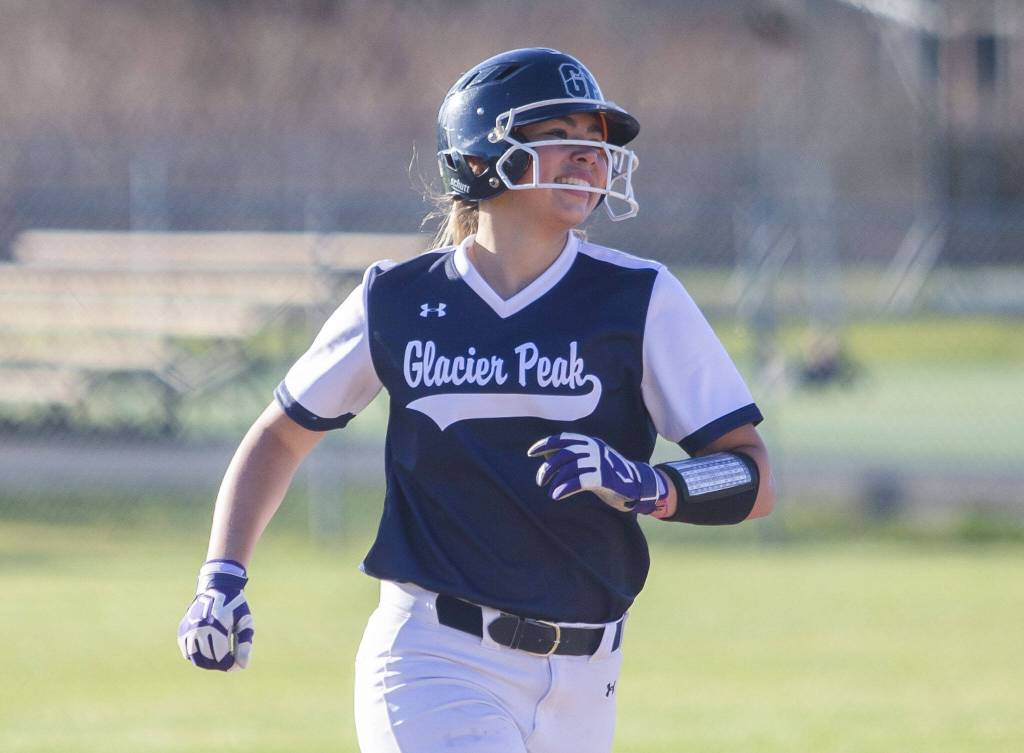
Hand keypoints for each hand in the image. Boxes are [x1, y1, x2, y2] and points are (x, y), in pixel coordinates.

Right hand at [177, 560, 253, 671]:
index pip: (221, 659)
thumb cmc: (236, 606)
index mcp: (216, 628)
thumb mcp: (245, 622)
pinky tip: (206, 652)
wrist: (218, 588)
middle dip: (220, 665)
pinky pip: (186, 651)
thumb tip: (242, 666)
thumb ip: (244, 644)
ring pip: (195, 658)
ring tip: (218, 659)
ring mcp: (188, 630)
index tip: (237, 663)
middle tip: (228, 660)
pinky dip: (195, 656)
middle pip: (208, 660)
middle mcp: (199, 629)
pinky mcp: (182, 630)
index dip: (230, 665)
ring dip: (207, 663)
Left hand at [528, 433, 665, 513]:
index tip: (531, 453)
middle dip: (548, 467)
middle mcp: (595, 448)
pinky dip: (565, 488)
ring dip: (556, 480)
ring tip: (550, 491)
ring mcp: (601, 461)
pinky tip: (557, 495)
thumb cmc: (609, 475)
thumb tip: (546, 457)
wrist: (637, 485)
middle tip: (540, 481)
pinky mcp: (604, 477)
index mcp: (590, 442)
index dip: (545, 444)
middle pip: (564, 454)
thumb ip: (573, 457)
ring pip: (570, 467)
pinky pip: (579, 481)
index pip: (563, 438)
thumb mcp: (591, 461)